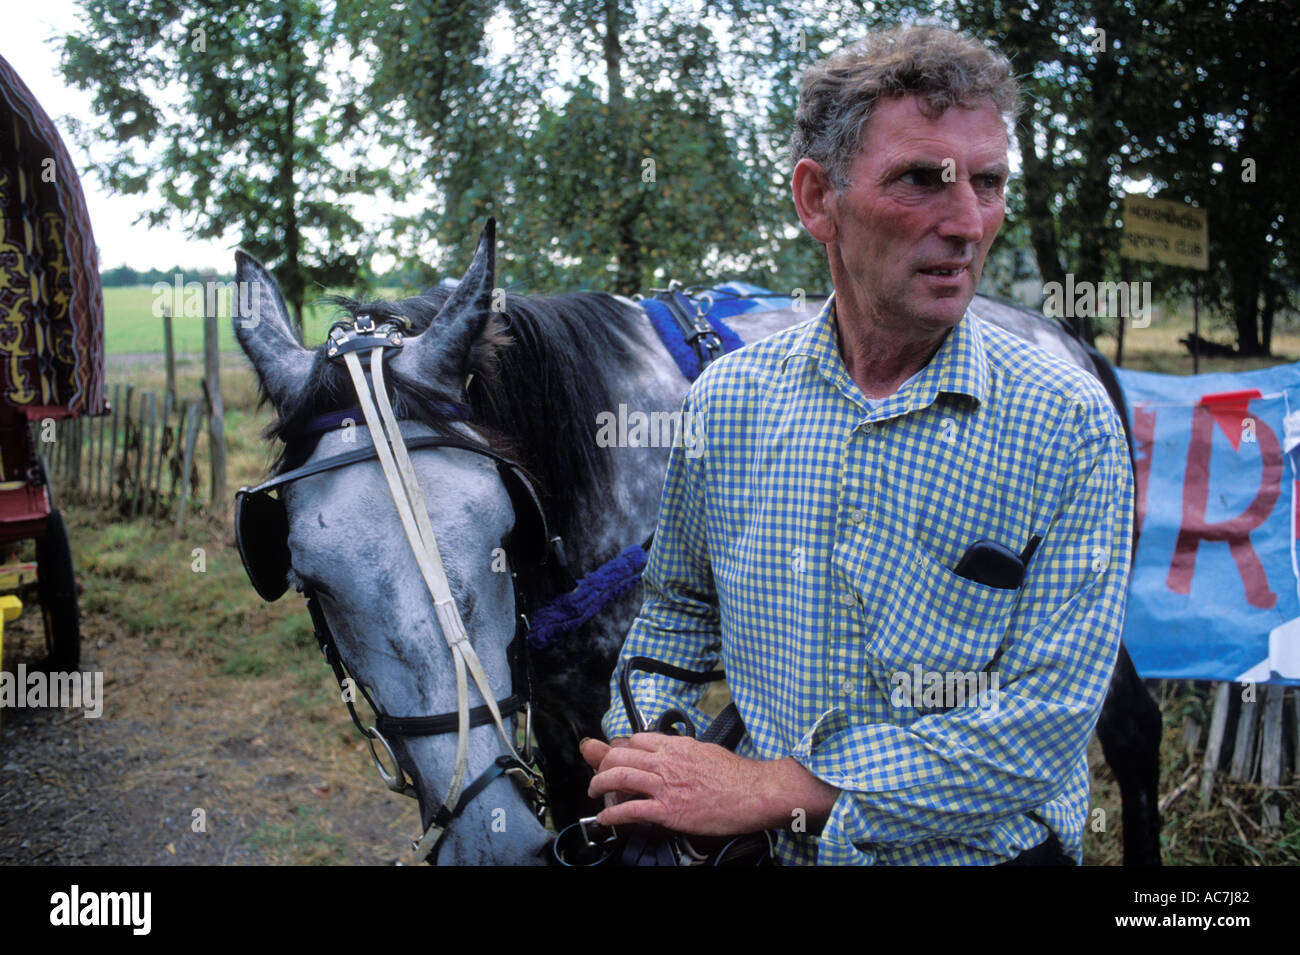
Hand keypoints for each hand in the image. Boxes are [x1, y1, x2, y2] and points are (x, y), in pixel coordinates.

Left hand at [580, 733, 836, 835]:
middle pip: (619, 754)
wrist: (754, 792)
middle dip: (601, 764)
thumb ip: (684, 750)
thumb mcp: (706, 750)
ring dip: (598, 785)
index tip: (615, 756)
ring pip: (618, 777)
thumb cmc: (736, 775)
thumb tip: (673, 749)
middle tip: (597, 775)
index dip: (620, 747)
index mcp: (675, 746)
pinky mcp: (667, 810)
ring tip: (593, 792)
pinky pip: (630, 810)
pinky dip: (612, 815)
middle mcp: (665, 761)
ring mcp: (664, 786)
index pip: (636, 739)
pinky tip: (604, 819)